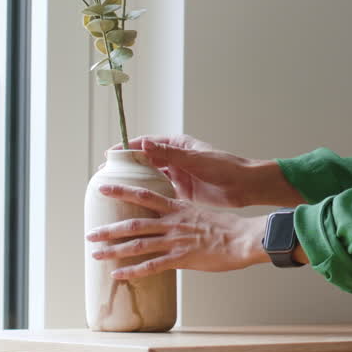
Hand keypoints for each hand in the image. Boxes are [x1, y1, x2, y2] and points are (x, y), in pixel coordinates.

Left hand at [86, 183, 268, 280]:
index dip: (122, 191)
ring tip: (95, 254)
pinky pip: (150, 266)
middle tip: (90, 231)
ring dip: (113, 249)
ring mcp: (174, 241)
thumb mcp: (202, 215)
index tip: (104, 187)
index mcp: (177, 208)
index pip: (144, 196)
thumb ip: (184, 218)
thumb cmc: (228, 228)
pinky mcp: (180, 258)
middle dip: (108, 228)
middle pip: (133, 222)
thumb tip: (174, 223)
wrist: (243, 239)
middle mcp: (171, 223)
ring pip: (136, 243)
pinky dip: (132, 271)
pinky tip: (118, 274)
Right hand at [110, 134, 303, 207]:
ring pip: (150, 179)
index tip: (109, 156)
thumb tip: (143, 143)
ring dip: (134, 185)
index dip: (127, 149)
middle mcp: (176, 159)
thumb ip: (169, 153)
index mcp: (178, 145)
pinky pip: (160, 195)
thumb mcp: (195, 159)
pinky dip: (147, 199)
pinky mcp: (183, 193)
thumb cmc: (225, 167)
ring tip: (113, 193)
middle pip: (144, 161)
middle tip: (104, 177)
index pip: (146, 143)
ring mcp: (178, 176)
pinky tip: (133, 207)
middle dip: (125, 168)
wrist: (246, 186)